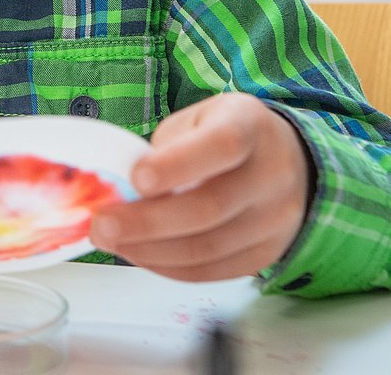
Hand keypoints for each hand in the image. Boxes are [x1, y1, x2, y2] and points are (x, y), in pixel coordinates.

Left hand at [89, 92, 312, 281]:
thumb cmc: (227, 135)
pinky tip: (141, 254)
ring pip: (209, 247)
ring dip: (152, 250)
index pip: (222, 145)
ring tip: (112, 242)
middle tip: (103, 226)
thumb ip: (167, 149)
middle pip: (210, 207)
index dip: (178, 164)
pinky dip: (170, 267)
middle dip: (148, 221)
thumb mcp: (199, 120)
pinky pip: (214, 270)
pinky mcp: (267, 253)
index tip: (136, 179)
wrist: (288, 163)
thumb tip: (123, 189)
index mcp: (249, 126)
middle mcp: (272, 174)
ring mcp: (275, 219)